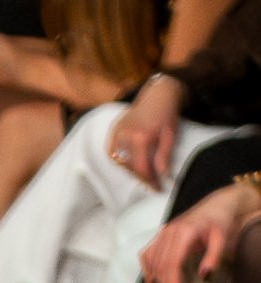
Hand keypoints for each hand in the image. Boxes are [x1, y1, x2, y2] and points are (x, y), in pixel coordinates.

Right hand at [110, 72, 183, 190]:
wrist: (159, 94)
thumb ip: (164, 157)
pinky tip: (130, 162)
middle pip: (129, 167)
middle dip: (141, 178)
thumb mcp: (170, 135)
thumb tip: (163, 176)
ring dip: (130, 170)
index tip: (157, 188)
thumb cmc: (167, 113)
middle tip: (152, 183)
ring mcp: (117, 132)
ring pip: (119, 161)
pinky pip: (112, 152)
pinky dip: (119, 160)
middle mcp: (125, 136)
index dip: (149, 181)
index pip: (142, 168)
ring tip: (143, 173)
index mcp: (141, 138)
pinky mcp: (114, 129)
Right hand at [142, 179, 260, 282]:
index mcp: (184, 232)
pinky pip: (147, 253)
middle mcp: (170, 231)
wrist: (215, 207)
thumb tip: (203, 275)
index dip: (172, 282)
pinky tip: (152, 281)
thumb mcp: (222, 239)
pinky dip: (147, 269)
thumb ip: (214, 257)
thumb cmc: (219, 223)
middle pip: (160, 264)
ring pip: (151, 260)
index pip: (172, 262)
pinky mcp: (160, 235)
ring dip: (155, 279)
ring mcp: (162, 233)